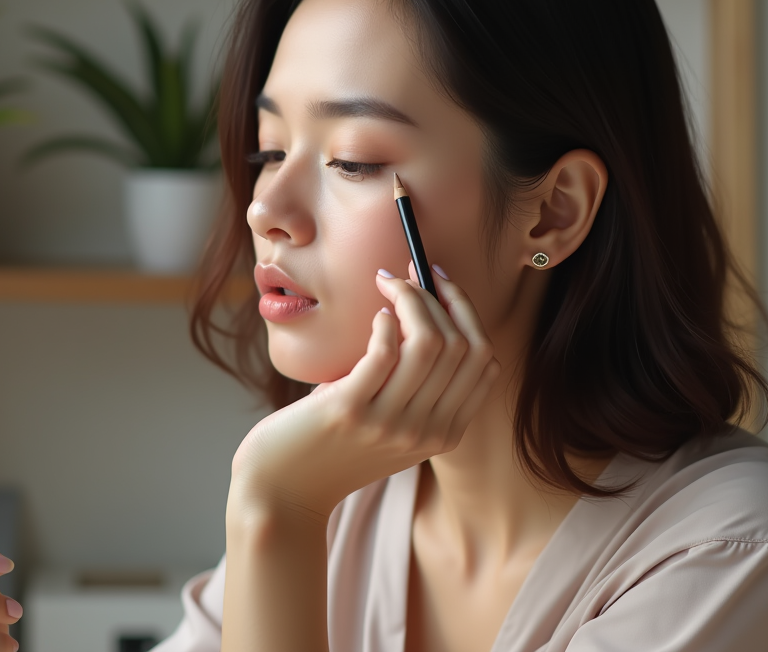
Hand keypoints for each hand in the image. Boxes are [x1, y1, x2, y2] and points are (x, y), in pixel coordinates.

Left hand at [229, 262, 498, 524]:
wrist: (283, 492)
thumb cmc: (331, 446)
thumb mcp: (391, 425)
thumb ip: (416, 388)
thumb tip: (425, 308)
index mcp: (445, 434)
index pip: (483, 362)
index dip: (467, 313)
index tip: (443, 283)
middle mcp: (426, 431)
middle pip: (461, 346)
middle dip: (438, 296)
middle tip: (410, 273)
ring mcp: (391, 424)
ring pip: (430, 343)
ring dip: (410, 299)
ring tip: (387, 284)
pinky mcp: (351, 411)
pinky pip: (386, 351)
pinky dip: (385, 321)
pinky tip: (375, 315)